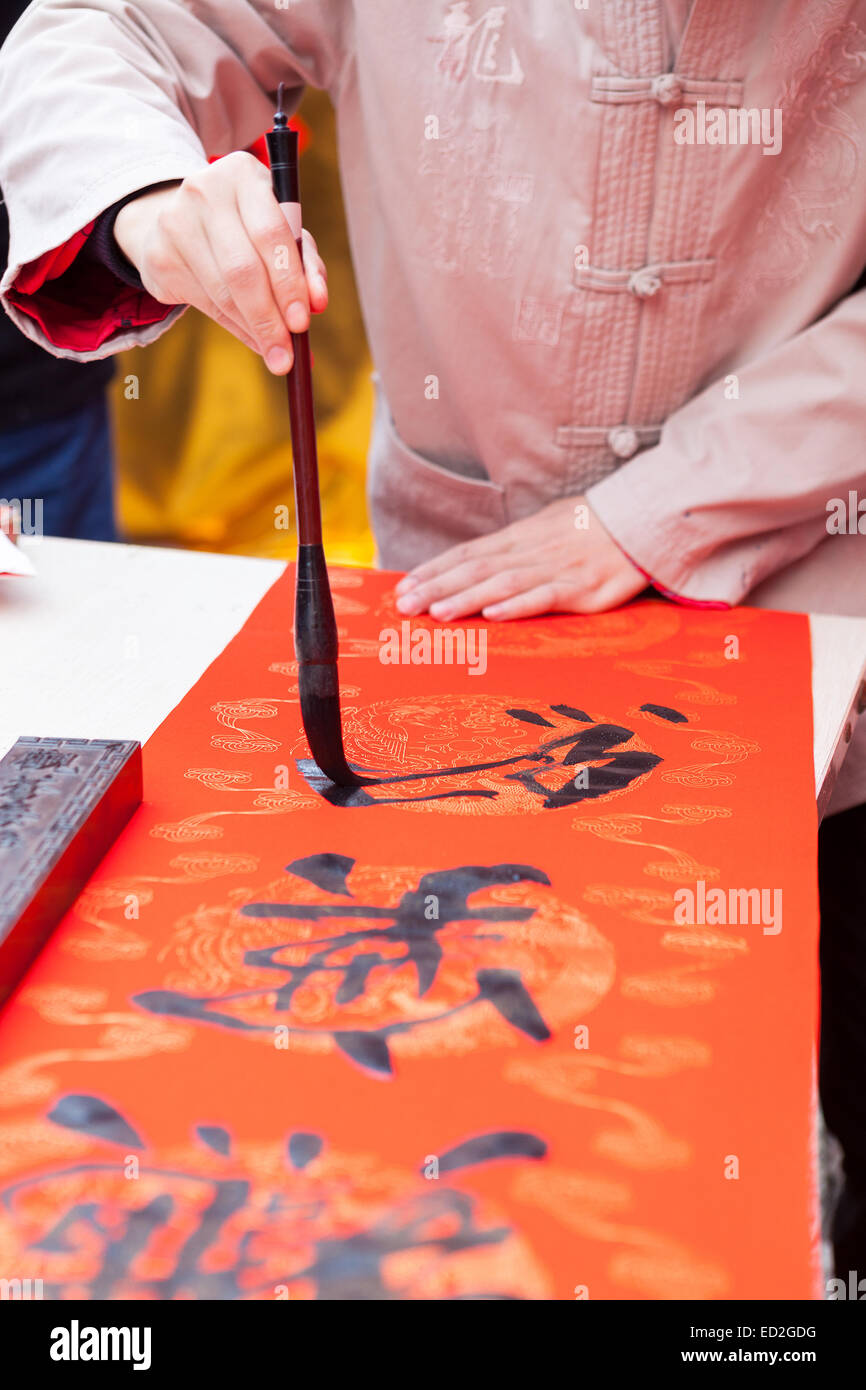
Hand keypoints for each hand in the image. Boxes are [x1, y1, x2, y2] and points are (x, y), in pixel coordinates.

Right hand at [113, 153, 327, 373]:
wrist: (177, 218)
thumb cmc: (245, 227)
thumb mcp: (282, 231)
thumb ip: (306, 264)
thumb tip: (317, 303)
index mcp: (243, 174)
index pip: (271, 235)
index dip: (288, 284)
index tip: (303, 323)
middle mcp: (204, 191)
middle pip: (243, 270)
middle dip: (269, 319)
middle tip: (286, 356)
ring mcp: (175, 223)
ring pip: (223, 293)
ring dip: (254, 330)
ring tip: (275, 353)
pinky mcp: (159, 256)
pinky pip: (205, 304)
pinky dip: (234, 326)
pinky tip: (250, 334)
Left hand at [394, 496, 645, 620]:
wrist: (641, 520)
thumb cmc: (591, 529)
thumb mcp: (546, 528)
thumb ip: (513, 548)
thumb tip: (475, 563)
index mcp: (521, 537)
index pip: (467, 553)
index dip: (433, 570)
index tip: (403, 586)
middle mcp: (531, 551)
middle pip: (476, 569)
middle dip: (436, 588)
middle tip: (403, 606)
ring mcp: (556, 569)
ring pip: (502, 584)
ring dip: (467, 598)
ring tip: (436, 614)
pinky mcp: (582, 589)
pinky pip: (545, 597)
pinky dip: (518, 605)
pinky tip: (494, 615)